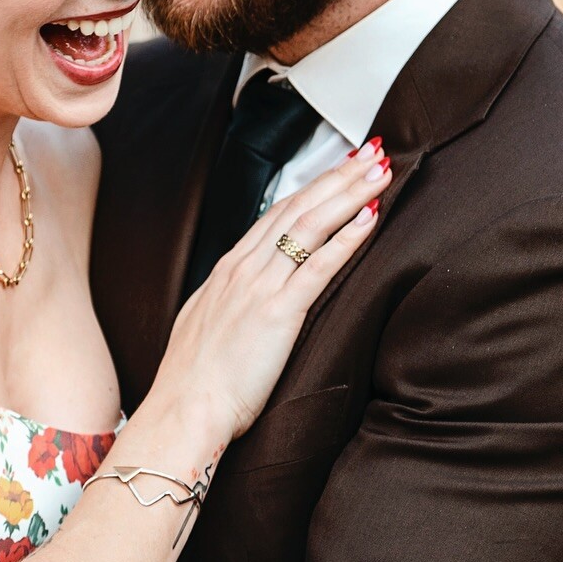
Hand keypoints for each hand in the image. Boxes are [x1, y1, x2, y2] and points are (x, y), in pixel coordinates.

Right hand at [158, 141, 390, 438]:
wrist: (182, 411)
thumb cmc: (194, 382)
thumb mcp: (206, 327)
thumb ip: (230, 303)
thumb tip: (245, 298)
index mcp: (228, 270)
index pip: (277, 213)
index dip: (313, 186)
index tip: (340, 167)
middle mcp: (243, 268)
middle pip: (298, 207)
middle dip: (338, 175)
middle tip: (372, 150)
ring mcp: (259, 287)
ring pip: (311, 225)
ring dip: (349, 193)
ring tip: (380, 171)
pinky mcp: (278, 313)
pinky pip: (318, 266)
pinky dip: (346, 238)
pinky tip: (370, 218)